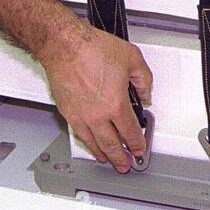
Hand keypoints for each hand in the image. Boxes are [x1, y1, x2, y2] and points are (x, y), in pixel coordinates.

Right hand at [39, 22, 153, 172]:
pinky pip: (79, 134)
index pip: (130, 132)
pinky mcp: (67, 111)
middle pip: (112, 144)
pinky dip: (87, 143)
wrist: (63, 45)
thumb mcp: (131, 58)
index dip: (137, 143)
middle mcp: (98, 115)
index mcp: (116, 104)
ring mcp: (80, 115)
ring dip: (103, 154)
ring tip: (108, 160)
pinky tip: (89, 143)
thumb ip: (143, 79)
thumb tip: (145, 93)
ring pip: (94, 143)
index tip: (139, 148)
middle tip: (126, 164)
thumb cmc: (91, 48)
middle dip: (121, 157)